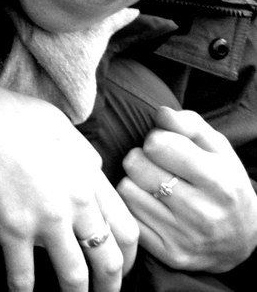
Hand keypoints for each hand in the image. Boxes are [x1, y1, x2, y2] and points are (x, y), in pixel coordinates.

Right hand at [0, 85, 138, 291]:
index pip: (126, 229)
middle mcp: (75, 203)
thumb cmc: (14, 117)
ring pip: (74, 275)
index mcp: (89, 177)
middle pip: (107, 259)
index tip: (120, 267)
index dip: (128, 257)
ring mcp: (45, 219)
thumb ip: (84, 155)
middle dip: (110, 286)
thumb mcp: (63, 128)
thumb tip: (92, 171)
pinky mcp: (13, 228)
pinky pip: (24, 275)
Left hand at [118, 106, 256, 271]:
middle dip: (141, 159)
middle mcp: (203, 212)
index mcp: (219, 181)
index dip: (155, 140)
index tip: (164, 147)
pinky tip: (152, 206)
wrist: (241, 242)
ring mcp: (184, 236)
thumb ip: (190, 124)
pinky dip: (133, 207)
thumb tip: (160, 113)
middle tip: (155, 166)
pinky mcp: (168, 253)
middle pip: (135, 165)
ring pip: (126, 189)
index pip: (157, 144)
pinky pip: (127, 217)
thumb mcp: (219, 150)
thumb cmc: (224, 184)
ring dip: (134, 183)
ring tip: (154, 186)